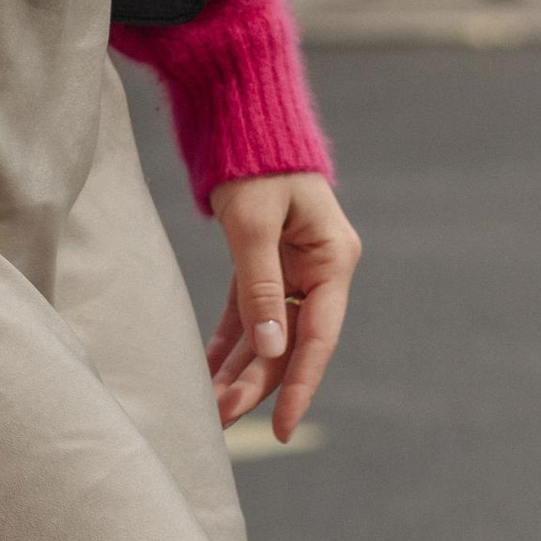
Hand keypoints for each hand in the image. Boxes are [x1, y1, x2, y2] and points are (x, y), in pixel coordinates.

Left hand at [206, 171, 358, 443]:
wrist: (242, 112)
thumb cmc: (255, 163)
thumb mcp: (254, 226)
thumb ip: (261, 288)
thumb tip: (270, 353)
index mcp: (332, 259)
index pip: (318, 337)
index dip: (300, 387)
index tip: (280, 428)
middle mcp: (319, 269)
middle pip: (290, 341)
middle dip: (256, 383)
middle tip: (220, 419)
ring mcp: (293, 267)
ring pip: (267, 333)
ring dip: (240, 369)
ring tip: (209, 407)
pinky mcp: (266, 262)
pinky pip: (250, 313)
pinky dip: (230, 342)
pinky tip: (208, 372)